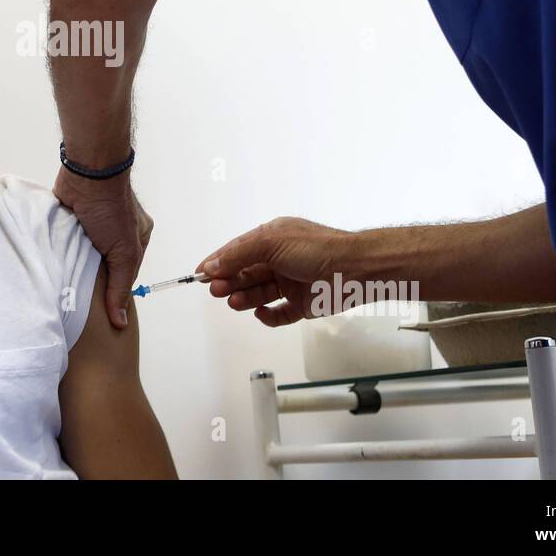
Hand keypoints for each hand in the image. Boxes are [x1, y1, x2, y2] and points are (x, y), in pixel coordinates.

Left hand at [54, 166, 152, 329]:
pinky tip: (55, 267)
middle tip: (79, 301)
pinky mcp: (71, 221)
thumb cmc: (111, 207)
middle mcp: (115, 232)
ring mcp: (92, 226)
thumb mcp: (124, 252)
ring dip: (75, 266)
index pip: (125, 274)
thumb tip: (120, 322)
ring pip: (83, 256)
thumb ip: (120, 287)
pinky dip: (61, 253)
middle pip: (103, 266)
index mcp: (136, 238)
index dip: (114, 291)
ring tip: (64, 287)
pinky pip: (66, 244)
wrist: (87, 173)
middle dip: (93, 279)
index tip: (102, 312)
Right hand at [197, 216, 357, 326]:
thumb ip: (239, 255)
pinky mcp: (302, 305)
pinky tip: (261, 312)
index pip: (237, 251)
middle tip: (215, 290)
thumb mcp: (270, 243)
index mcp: (272, 239)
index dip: (217, 262)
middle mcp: (280, 260)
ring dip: (244, 297)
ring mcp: (291, 283)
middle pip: (246, 273)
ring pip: (259, 293)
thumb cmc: (316, 249)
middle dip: (229, 281)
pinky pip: (278, 313)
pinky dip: (267, 315)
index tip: (198, 274)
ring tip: (234, 301)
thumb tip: (211, 265)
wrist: (357, 269)